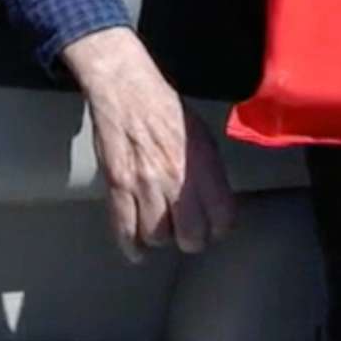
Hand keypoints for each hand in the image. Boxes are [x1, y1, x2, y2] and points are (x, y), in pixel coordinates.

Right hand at [62, 27, 235, 260]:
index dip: (218, 228)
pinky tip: (136, 249)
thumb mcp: (202, 137)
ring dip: (159, 238)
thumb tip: (214, 204)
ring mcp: (146, 185)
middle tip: (184, 233)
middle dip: (189, 239)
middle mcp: (178, 179)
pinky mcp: (118, 186)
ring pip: (158, 237)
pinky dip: (131, 246)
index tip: (212, 228)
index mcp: (204, 165)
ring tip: (159, 230)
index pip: (222, 219)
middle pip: (191, 237)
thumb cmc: (166, 110)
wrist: (126, 91)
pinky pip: (125, 231)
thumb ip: (209, 174)